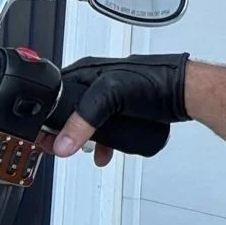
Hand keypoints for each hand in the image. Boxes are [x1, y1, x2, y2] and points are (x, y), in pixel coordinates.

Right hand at [39, 53, 189, 166]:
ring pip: (88, 121)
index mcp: (88, 72)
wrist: (183, 92)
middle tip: (58, 148)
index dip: (46, 117)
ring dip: (84, 139)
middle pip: (69, 110)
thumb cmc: (153, 81)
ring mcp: (112, 96)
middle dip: (64, 132)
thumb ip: (84, 120)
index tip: (42, 137)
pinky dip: (103, 142)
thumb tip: (62, 143)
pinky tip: (106, 153)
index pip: (55, 94)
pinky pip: (106, 128)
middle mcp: (97, 81)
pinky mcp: (125, 109)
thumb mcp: (110, 96)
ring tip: (84, 152)